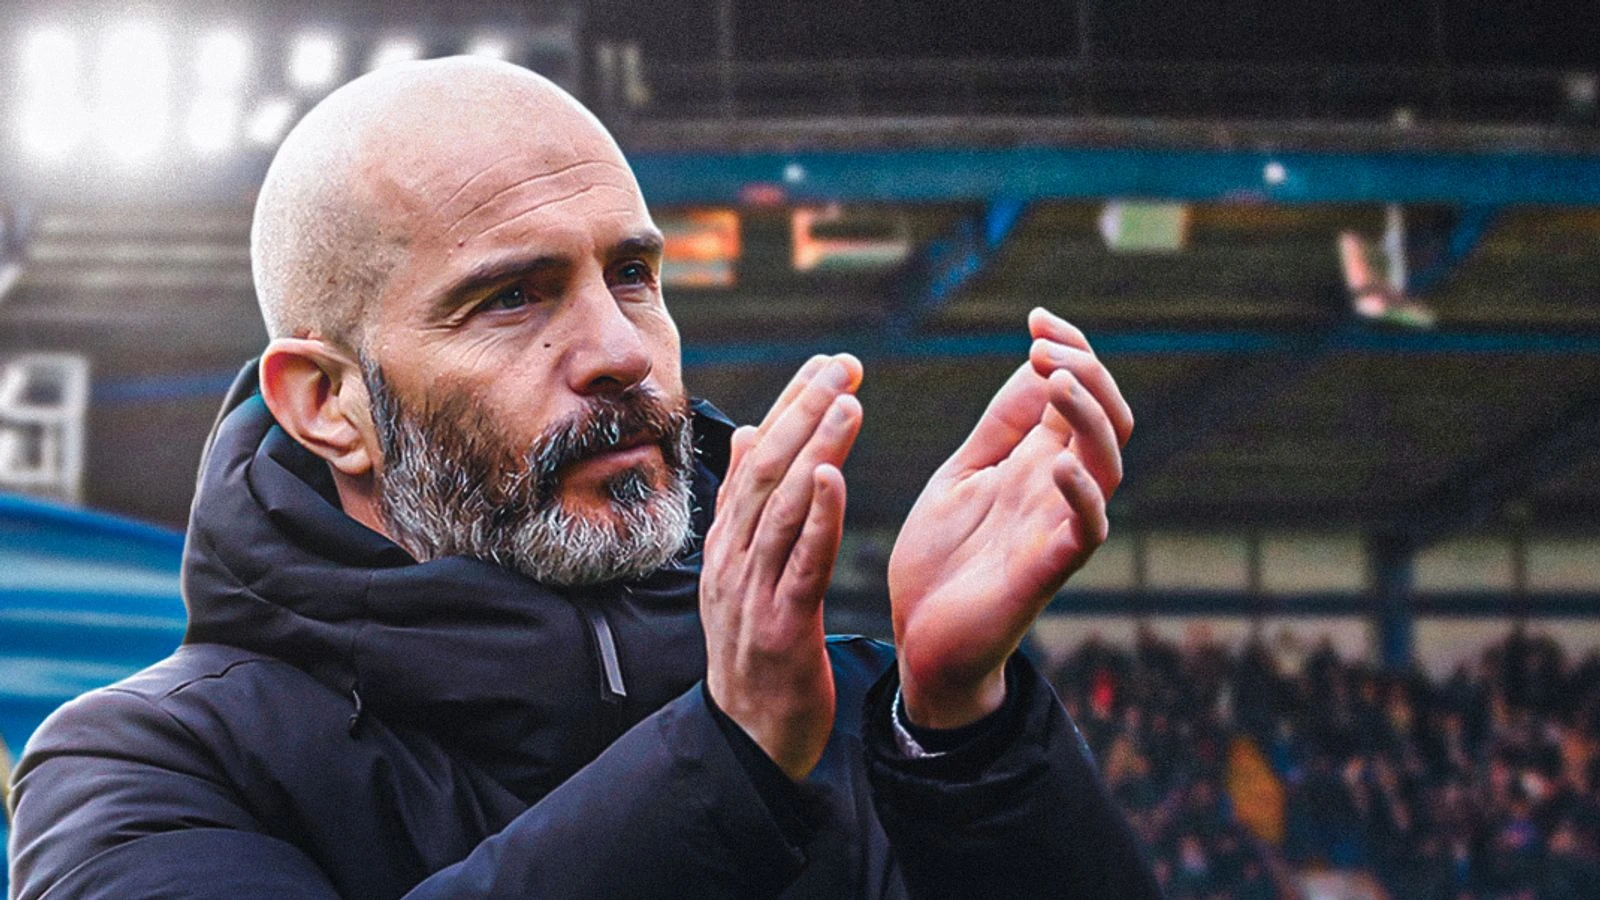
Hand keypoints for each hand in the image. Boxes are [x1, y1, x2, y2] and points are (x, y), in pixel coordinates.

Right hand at [701, 354, 863, 779]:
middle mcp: (733, 559)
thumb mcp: (743, 573)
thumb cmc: (756, 652)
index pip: (757, 459)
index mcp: (728, 543)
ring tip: (847, 402)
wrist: (750, 739)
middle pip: (766, 471)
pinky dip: (817, 519)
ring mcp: (752, 593)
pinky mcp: (782, 628)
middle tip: (842, 364)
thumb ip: (746, 506)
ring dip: (814, 450)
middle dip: (803, 411)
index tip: (824, 363)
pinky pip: (800, 565)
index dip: (789, 406)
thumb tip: (746, 434)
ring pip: (782, 508)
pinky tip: (834, 480)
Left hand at [888, 309, 1132, 727]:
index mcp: (1037, 460)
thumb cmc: (943, 558)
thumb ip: (1000, 426)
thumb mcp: (964, 473)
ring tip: (1057, 381)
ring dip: (1089, 417)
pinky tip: (1059, 465)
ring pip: (1108, 463)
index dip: (1071, 349)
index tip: (1036, 318)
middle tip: (1044, 347)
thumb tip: (1034, 362)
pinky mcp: (1048, 570)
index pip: (1078, 393)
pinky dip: (1082, 495)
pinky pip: (1087, 530)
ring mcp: (1058, 526)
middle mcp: (1059, 488)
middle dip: (1086, 372)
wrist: (920, 638)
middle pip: (1108, 419)